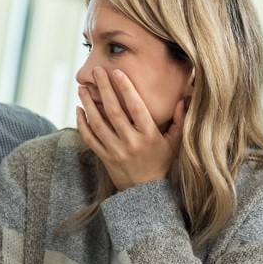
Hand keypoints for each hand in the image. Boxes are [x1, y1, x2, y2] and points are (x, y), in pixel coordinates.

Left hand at [76, 67, 183, 190]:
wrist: (145, 192)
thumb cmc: (161, 163)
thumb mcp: (174, 142)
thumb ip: (179, 120)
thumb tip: (183, 98)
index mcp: (149, 135)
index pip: (136, 107)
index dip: (126, 88)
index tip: (117, 72)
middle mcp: (131, 142)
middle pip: (114, 111)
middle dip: (104, 88)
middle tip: (96, 70)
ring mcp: (116, 151)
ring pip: (98, 123)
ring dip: (88, 104)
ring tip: (82, 88)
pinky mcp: (105, 158)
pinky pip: (90, 138)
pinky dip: (83, 123)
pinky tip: (79, 110)